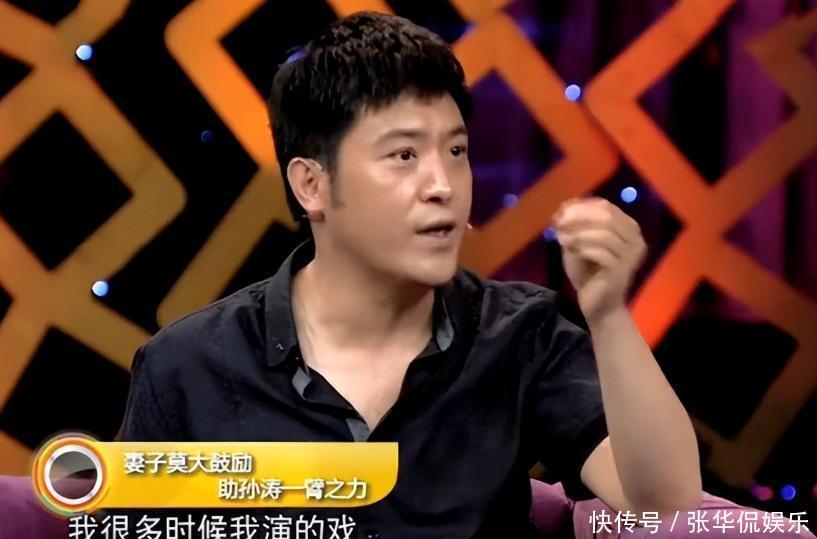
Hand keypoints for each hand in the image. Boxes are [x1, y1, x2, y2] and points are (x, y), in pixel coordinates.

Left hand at [552, 197, 646, 323]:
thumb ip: (576, 226)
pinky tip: (569, 249)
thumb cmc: (589, 273)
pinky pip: (601, 252)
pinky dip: (582, 248)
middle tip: (559, 222)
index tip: (561, 211)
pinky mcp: (622, 270)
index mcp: (629, 230)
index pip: (607, 207)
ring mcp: (631, 256)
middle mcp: (636, 240)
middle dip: (579, 218)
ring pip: (604, 234)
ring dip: (579, 233)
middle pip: (607, 217)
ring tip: (561, 238)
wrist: (598, 305)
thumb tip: (565, 205)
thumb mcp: (580, 244)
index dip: (582, 206)